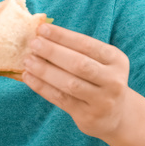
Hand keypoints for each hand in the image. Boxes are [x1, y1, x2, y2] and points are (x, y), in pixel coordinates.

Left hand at [22, 23, 129, 140]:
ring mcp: (102, 100)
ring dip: (45, 70)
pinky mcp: (88, 116)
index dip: (63, 36)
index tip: (42, 29)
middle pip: (79, 64)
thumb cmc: (100, 80)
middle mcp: (113, 80)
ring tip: (28, 61)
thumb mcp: (100, 63)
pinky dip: (42, 87)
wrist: (115, 115)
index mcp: (117, 60)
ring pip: (69, 83)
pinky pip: (61, 99)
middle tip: (33, 44)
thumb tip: (42, 35)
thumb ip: (77, 50)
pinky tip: (29, 77)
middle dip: (53, 52)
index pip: (87, 44)